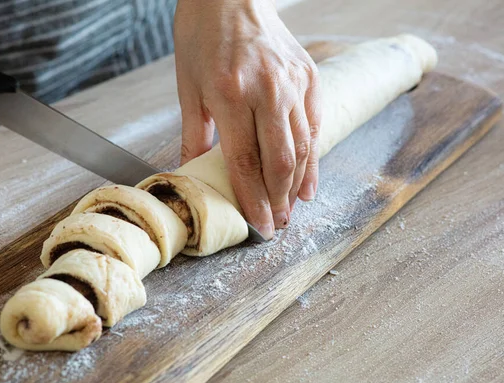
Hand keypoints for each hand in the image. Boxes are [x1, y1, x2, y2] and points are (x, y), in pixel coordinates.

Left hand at [174, 0, 320, 238]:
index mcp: (231, 94)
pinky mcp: (309, 77)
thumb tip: (192, 171)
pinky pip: (315, 125)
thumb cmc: (203, 35)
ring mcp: (293, 83)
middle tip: (276, 225)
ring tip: (291, 209)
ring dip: (297, 184)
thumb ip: (194, 134)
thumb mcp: (189, 86)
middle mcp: (268, 90)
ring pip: (302, 146)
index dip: (253, 199)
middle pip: (280, 160)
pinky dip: (314, 156)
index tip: (258, 225)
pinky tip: (308, 179)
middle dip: (278, 199)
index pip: (245, 161)